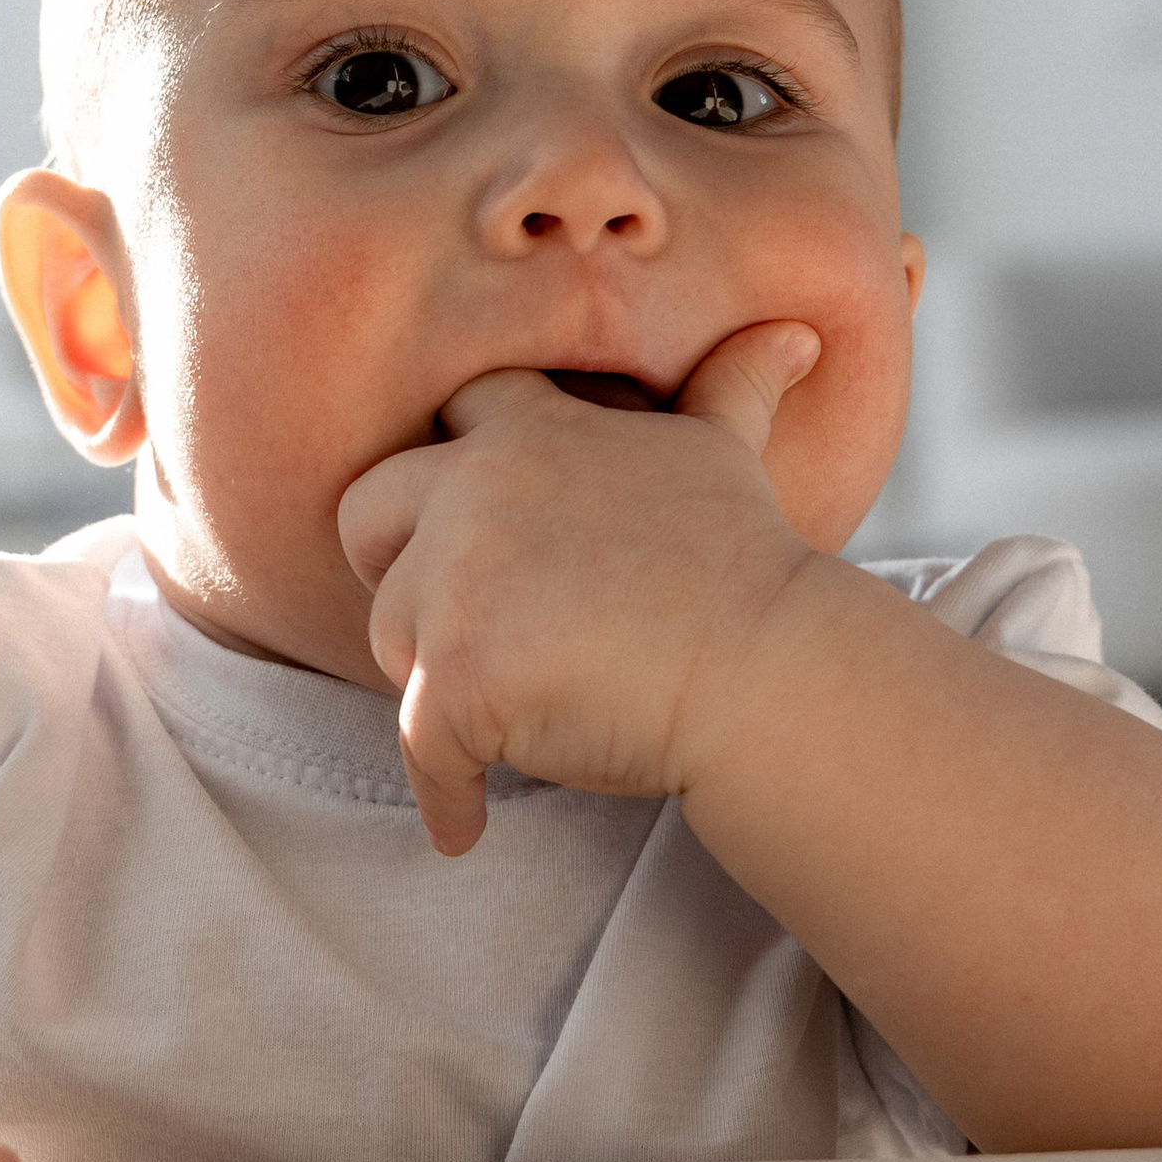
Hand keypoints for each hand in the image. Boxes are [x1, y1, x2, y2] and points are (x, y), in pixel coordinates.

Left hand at [334, 320, 823, 853]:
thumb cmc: (750, 569)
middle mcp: (474, 490)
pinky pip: (418, 746)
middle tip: (460, 627)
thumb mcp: (726, 455)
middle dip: (398, 569)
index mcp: (526, 433)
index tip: (466, 528)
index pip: (444, 418)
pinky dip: (440, 793)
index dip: (444, 475)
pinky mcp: (454, 679)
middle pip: (366, 516)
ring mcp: (456, 584)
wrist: (767, 671)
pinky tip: (464, 826)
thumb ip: (732, 389)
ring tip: (505, 712)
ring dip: (433, 679)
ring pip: (389, 635)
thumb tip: (795, 335)